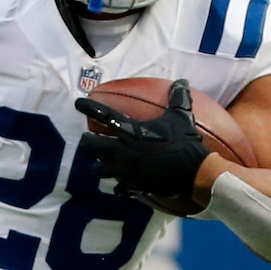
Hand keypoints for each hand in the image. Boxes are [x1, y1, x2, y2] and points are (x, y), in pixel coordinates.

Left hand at [75, 79, 211, 197]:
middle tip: (87, 140)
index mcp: (131, 130)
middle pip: (92, 145)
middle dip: (88, 142)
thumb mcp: (182, 117)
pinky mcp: (133, 185)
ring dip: (98, 167)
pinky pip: (118, 188)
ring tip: (98, 167)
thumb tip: (181, 81)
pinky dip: (118, 187)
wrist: (192, 172)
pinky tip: (120, 188)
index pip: (103, 115)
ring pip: (100, 169)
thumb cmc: (184, 142)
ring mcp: (126, 169)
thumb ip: (178, 98)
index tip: (78, 102)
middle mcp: (123, 149)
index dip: (88, 107)